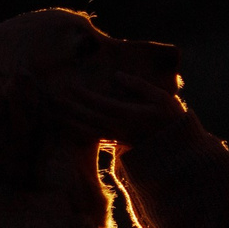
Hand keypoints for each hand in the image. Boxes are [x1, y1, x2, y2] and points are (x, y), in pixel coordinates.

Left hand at [49, 71, 186, 147]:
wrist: (179, 151)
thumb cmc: (172, 120)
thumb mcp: (161, 98)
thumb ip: (139, 86)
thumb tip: (117, 76)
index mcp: (131, 116)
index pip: (102, 105)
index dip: (85, 96)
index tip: (69, 86)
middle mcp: (120, 129)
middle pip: (89, 119)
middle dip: (69, 109)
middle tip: (49, 99)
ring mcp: (117, 138)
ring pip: (87, 129)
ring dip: (68, 121)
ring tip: (51, 113)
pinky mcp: (116, 143)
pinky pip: (92, 136)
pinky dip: (78, 130)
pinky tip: (66, 125)